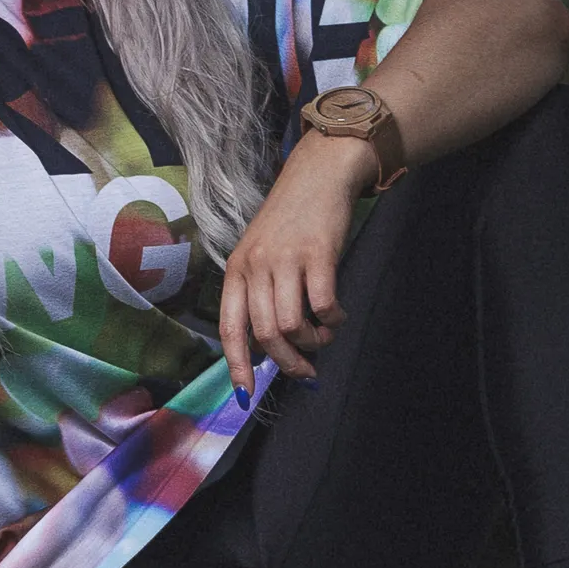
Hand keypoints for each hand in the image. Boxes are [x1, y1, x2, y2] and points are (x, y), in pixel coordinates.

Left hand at [220, 132, 384, 391]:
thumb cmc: (290, 219)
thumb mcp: (261, 252)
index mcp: (237, 270)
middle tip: (306, 371)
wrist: (318, 175)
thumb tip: (267, 344)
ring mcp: (286, 260)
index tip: (245, 392)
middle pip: (266, 335)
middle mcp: (256, 266)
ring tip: (324, 336)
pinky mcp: (318, 254)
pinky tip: (337, 316)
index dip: (237, 365)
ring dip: (313, 342)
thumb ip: (259, 293)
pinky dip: (333, 320)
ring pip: (293, 325)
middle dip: (288, 363)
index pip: (230, 328)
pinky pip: (323, 305)